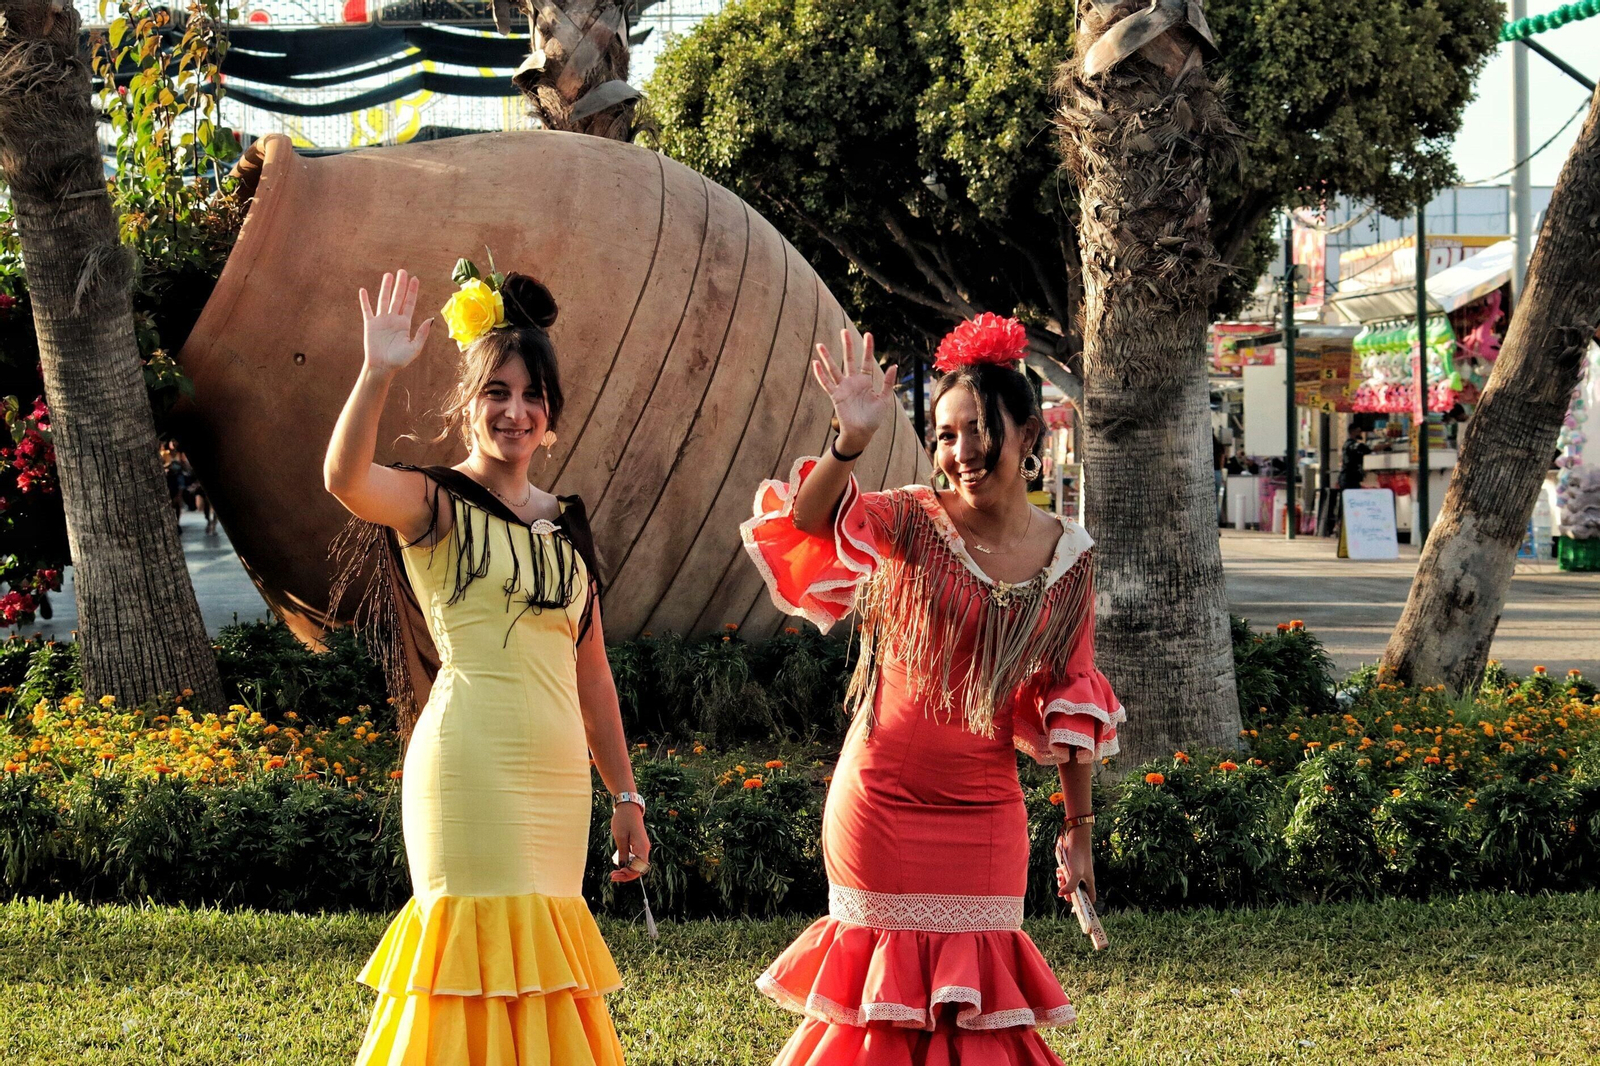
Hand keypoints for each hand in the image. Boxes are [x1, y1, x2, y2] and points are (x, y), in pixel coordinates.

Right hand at [359, 269, 432, 373]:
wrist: (382, 367)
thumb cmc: (399, 360)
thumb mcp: (414, 348)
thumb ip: (421, 334)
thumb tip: (430, 319)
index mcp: (404, 324)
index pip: (409, 303)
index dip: (412, 291)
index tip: (415, 278)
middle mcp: (393, 319)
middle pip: (397, 297)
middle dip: (400, 285)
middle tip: (402, 271)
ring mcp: (381, 320)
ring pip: (383, 300)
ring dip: (386, 287)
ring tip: (388, 275)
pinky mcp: (370, 324)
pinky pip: (367, 310)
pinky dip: (364, 300)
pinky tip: (363, 290)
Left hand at [609, 803, 650, 882]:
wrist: (628, 807)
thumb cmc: (623, 820)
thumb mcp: (620, 837)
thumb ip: (623, 853)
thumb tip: (623, 867)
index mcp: (642, 848)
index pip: (639, 869)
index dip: (628, 875)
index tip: (615, 874)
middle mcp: (644, 849)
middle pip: (638, 869)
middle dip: (626, 875)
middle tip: (612, 876)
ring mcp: (642, 848)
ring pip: (636, 865)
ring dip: (626, 871)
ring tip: (614, 872)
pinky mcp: (638, 846)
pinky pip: (635, 859)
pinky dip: (627, 864)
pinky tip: (618, 863)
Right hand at [812, 330, 897, 452]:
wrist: (862, 433)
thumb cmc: (874, 419)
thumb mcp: (885, 400)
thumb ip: (888, 383)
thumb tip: (893, 366)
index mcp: (866, 382)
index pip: (866, 361)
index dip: (867, 348)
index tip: (868, 334)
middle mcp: (853, 382)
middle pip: (849, 360)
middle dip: (846, 346)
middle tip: (843, 331)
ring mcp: (843, 388)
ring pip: (834, 369)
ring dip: (827, 357)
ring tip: (820, 345)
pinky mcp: (836, 396)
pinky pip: (826, 383)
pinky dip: (820, 374)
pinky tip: (815, 364)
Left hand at [1055, 825, 1095, 903]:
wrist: (1076, 839)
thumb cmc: (1079, 856)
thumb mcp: (1075, 873)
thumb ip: (1070, 886)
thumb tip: (1061, 894)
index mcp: (1089, 883)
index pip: (1089, 900)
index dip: (1084, 906)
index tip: (1074, 911)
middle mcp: (1084, 879)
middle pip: (1076, 893)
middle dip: (1067, 892)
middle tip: (1062, 889)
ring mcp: (1078, 873)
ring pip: (1069, 883)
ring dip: (1062, 882)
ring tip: (1060, 876)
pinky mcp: (1072, 866)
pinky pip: (1065, 875)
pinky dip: (1061, 874)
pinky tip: (1059, 870)